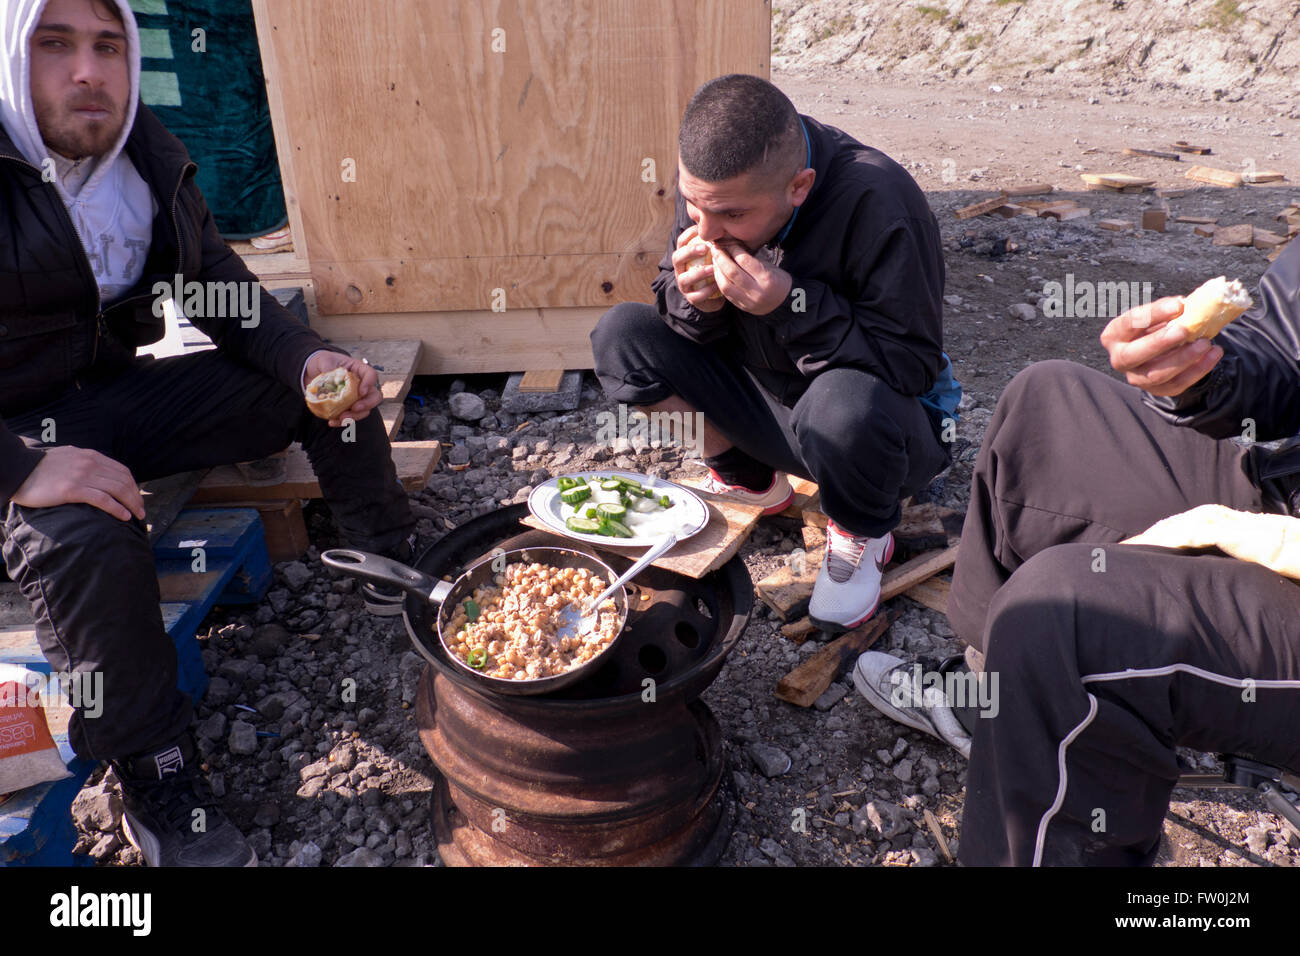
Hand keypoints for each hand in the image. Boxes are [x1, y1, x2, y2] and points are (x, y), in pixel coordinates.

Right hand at [11, 446, 144, 521]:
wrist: (17, 469)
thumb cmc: (41, 468)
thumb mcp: (69, 458)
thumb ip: (85, 463)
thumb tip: (99, 473)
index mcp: (91, 456)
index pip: (122, 471)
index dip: (134, 486)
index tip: (137, 498)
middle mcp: (90, 463)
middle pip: (124, 481)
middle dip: (136, 497)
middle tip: (142, 511)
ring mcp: (82, 476)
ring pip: (117, 490)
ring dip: (132, 504)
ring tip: (137, 516)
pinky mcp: (72, 489)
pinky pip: (102, 499)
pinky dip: (117, 509)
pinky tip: (124, 517)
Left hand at [303, 350, 381, 425]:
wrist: (313, 372)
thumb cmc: (322, 362)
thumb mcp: (324, 360)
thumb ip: (328, 367)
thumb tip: (331, 378)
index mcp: (359, 370)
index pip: (371, 375)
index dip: (369, 384)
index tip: (361, 392)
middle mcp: (361, 385)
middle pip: (374, 396)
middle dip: (367, 404)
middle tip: (355, 408)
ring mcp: (356, 397)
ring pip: (364, 410)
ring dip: (355, 416)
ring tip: (341, 418)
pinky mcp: (347, 407)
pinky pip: (350, 417)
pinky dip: (342, 422)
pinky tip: (332, 422)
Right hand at [671, 225, 725, 312]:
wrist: (714, 295)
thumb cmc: (715, 269)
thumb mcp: (715, 255)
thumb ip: (717, 243)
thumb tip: (727, 224)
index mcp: (685, 256)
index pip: (681, 242)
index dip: (689, 234)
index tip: (702, 229)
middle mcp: (680, 269)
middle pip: (677, 258)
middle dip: (690, 252)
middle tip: (705, 248)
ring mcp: (684, 285)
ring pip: (684, 278)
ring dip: (698, 273)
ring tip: (713, 269)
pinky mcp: (691, 298)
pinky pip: (696, 295)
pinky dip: (706, 290)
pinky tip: (717, 285)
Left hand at [710, 241, 792, 314]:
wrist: (784, 303)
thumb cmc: (778, 280)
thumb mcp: (769, 267)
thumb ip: (752, 261)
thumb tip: (732, 248)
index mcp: (766, 278)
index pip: (744, 261)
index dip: (733, 250)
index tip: (728, 244)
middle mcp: (756, 291)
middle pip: (732, 272)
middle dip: (721, 259)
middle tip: (715, 249)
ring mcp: (748, 301)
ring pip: (725, 285)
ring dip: (717, 271)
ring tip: (714, 261)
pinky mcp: (742, 307)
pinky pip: (726, 294)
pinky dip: (720, 282)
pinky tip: (717, 273)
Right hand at [1101, 296, 1222, 396]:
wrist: (1165, 349)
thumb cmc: (1158, 326)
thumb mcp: (1159, 314)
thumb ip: (1168, 309)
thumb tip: (1185, 305)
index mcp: (1115, 335)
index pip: (1128, 324)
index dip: (1153, 314)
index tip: (1178, 305)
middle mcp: (1119, 359)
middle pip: (1133, 355)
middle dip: (1159, 343)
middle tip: (1184, 330)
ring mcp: (1137, 377)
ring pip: (1156, 375)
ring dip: (1182, 359)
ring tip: (1205, 343)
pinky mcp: (1157, 390)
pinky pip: (1176, 384)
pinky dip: (1197, 370)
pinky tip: (1213, 354)